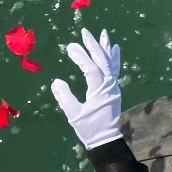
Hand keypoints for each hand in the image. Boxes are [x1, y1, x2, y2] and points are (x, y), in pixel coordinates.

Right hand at [50, 28, 122, 149]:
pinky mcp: (113, 89)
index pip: (90, 68)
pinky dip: (114, 57)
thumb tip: (56, 82)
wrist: (105, 139)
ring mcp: (113, 86)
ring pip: (110, 62)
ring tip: (103, 33)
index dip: (81, 56)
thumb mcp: (74, 115)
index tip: (70, 47)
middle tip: (85, 32)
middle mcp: (109, 85)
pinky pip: (115, 69)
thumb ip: (65, 98)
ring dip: (105, 47)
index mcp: (99, 90)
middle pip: (102, 60)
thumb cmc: (88, 128)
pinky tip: (115, 49)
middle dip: (93, 45)